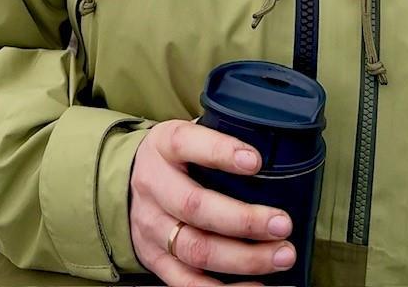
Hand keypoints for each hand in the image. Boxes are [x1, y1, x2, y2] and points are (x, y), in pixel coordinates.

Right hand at [129, 119, 295, 285]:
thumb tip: (275, 145)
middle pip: (194, 207)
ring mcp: (152, 227)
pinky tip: (257, 284)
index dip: (221, 152)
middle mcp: (154, 186)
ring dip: (243, 258)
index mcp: (164, 146)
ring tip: (281, 255)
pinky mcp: (155, 260)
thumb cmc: (174, 157)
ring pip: (196, 250)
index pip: (187, 144)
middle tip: (282, 223)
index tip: (256, 161)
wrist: (124, 184)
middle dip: (243, 220)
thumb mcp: (188, 136)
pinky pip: (189, 283)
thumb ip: (219, 138)